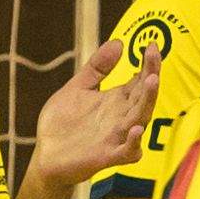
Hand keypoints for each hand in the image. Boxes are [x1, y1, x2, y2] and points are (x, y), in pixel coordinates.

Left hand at [30, 35, 157, 184]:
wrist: (45, 156)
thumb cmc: (63, 124)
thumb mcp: (78, 88)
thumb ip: (97, 67)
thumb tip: (119, 42)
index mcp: (116, 101)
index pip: (139, 80)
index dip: (147, 63)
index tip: (152, 44)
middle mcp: (121, 117)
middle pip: (143, 95)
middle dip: (151, 74)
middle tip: (153, 55)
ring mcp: (116, 137)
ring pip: (140, 118)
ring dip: (148, 101)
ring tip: (152, 80)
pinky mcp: (107, 156)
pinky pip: (127, 152)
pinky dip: (133, 142)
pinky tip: (136, 129)